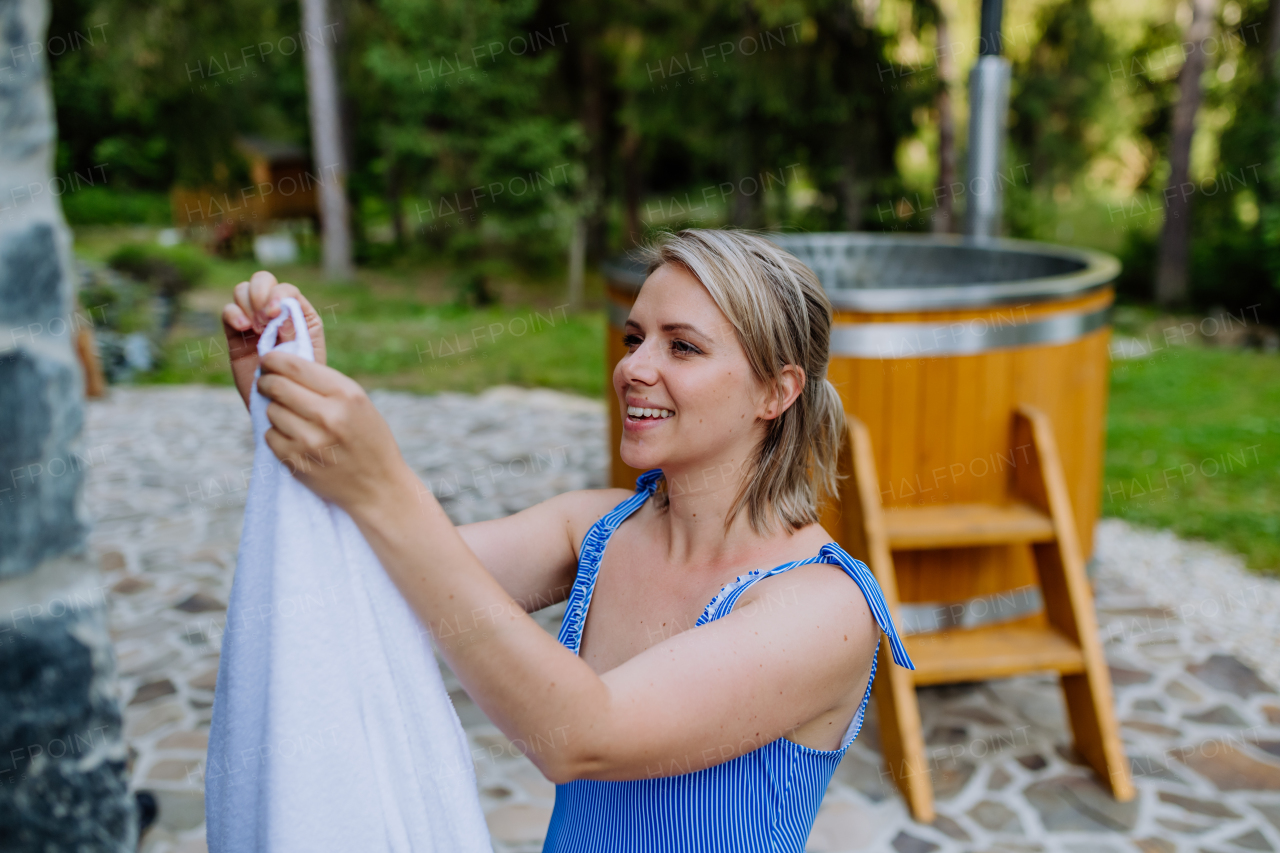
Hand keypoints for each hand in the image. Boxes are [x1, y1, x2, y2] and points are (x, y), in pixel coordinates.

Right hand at [222, 271, 326, 408]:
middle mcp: (277, 313)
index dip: (278, 295)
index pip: (286, 290)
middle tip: (264, 320)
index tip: (274, 314)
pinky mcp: (236, 334)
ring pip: (243, 291)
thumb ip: (294, 332)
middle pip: (262, 280)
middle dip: (260, 294)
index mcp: (300, 315)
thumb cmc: (300, 384)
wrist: (281, 407)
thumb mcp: (304, 357)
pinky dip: (232, 314)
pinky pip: (228, 311)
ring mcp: (255, 321)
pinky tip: (242, 329)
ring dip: (247, 304)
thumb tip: (279, 311)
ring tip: (255, 329)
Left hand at [255, 351, 412, 512]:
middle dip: (266, 382)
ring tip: (293, 417)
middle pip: (276, 386)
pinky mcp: (296, 462)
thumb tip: (282, 363)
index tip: (268, 361)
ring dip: (276, 411)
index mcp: (346, 394)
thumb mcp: (358, 402)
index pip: (294, 366)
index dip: (273, 360)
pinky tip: (295, 437)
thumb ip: (324, 382)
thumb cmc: (368, 437)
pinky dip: (278, 434)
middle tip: (267, 384)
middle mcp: (327, 416)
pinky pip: (270, 436)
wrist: (378, 486)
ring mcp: (310, 441)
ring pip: (271, 412)